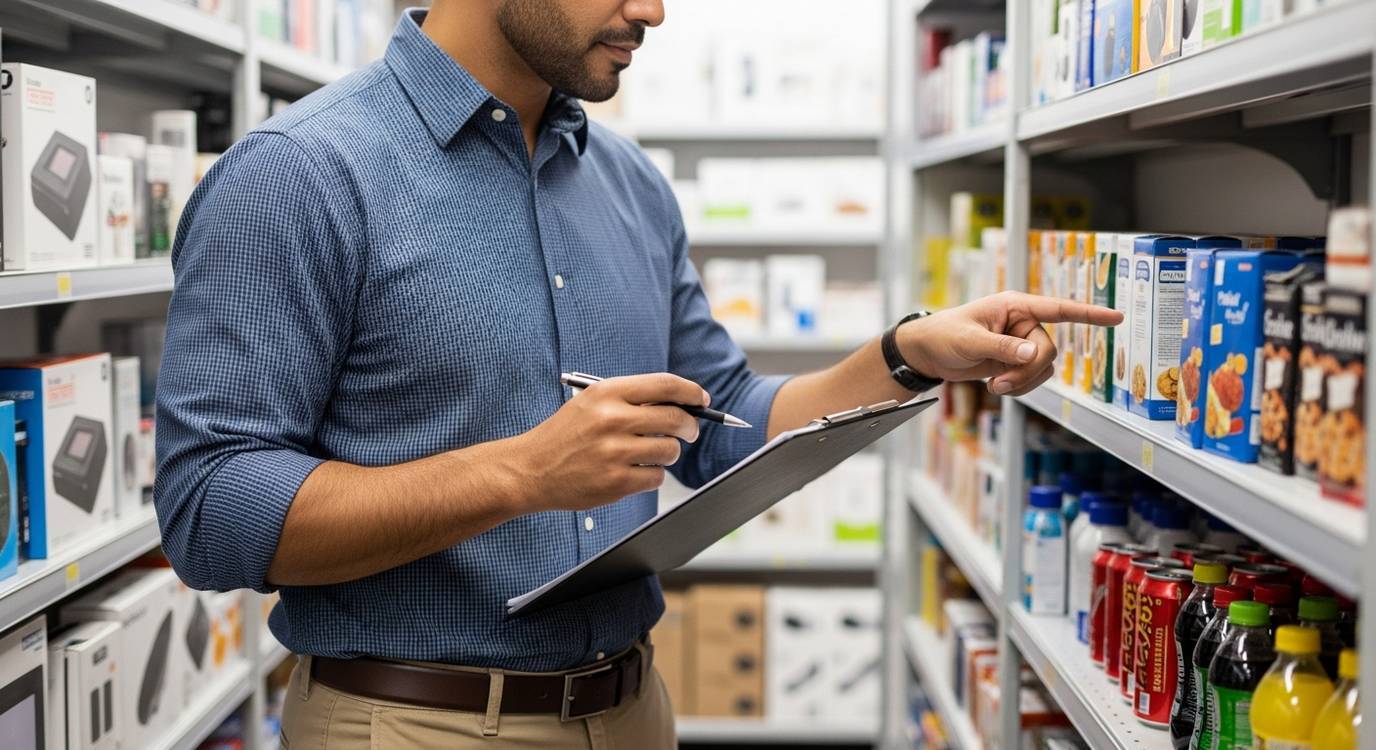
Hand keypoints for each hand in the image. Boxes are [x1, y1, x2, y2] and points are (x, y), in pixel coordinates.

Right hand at [511, 373, 707, 512]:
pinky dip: (652, 475)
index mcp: (607, 392)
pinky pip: (656, 477)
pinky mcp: (616, 482)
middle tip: (688, 431)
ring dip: (667, 453)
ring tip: (648, 453)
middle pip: (676, 419)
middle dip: (690, 426)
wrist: (531, 469)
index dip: (691, 392)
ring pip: (670, 450)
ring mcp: (614, 452)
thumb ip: (633, 398)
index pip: (665, 385)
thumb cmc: (566, 434)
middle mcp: (612, 419)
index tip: (701, 400)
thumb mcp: (592, 402)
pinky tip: (633, 471)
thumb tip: (683, 403)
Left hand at [897, 291, 1123, 396]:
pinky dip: (1020, 387)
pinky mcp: (1016, 361)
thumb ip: (1002, 347)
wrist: (929, 352)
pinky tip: (997, 386)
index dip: (1089, 314)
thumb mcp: (970, 340)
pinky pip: (1033, 377)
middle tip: (1000, 383)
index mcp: (1015, 306)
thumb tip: (1032, 353)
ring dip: (1023, 382)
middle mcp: (1023, 323)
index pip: (1059, 309)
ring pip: (1043, 367)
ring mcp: (1021, 343)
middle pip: (1048, 350)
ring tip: (994, 386)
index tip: (1117, 317)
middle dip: (1028, 371)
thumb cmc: (945, 335)